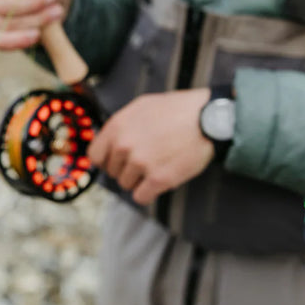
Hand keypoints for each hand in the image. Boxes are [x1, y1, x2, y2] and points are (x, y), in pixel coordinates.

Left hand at [88, 88, 213, 205]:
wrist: (208, 118)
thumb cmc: (178, 109)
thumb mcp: (142, 106)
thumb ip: (121, 125)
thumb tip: (109, 142)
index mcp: (117, 126)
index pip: (95, 156)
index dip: (106, 160)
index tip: (116, 162)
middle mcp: (124, 145)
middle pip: (113, 172)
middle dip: (126, 169)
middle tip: (145, 161)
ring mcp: (140, 163)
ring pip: (126, 185)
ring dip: (139, 180)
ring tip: (156, 166)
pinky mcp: (158, 179)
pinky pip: (141, 197)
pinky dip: (148, 193)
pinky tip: (158, 182)